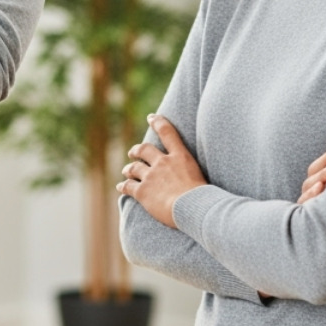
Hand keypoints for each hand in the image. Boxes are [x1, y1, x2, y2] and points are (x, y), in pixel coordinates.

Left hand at [116, 113, 208, 229]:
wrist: (194, 208)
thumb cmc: (204, 196)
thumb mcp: (201, 175)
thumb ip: (191, 171)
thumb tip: (191, 177)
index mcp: (180, 157)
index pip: (167, 133)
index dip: (158, 122)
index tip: (151, 117)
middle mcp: (163, 163)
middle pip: (144, 149)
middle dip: (137, 150)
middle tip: (133, 152)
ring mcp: (151, 176)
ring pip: (134, 168)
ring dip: (129, 169)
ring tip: (127, 171)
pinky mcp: (142, 191)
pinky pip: (128, 186)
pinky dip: (123, 186)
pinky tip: (120, 187)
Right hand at [297, 133, 325, 203]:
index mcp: (317, 179)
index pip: (322, 161)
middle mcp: (310, 188)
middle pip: (315, 170)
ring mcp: (306, 200)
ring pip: (310, 184)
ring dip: (324, 173)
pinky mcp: (304, 212)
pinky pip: (306, 201)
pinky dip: (313, 193)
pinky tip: (322, 186)